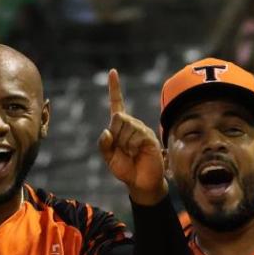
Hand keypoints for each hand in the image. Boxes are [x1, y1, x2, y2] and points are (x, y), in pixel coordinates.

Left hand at [97, 69, 167, 205]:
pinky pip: (136, 135)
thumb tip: (106, 131)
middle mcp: (132, 124)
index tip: (113, 71)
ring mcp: (142, 130)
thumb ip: (104, 145)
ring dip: (124, 143)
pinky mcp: (149, 137)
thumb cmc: (125, 169)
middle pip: (118, 117)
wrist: (140, 182)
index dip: (114, 88)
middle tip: (122, 149)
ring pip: (126, 126)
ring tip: (131, 153)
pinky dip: (131, 146)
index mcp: (120, 127)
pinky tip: (137, 153)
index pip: (117, 103)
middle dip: (116, 135)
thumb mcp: (109, 158)